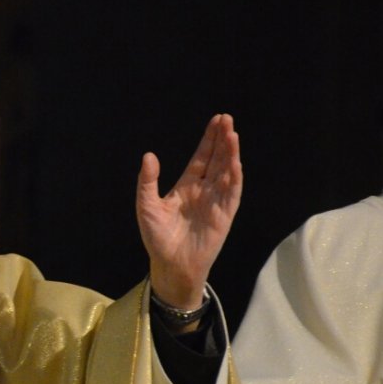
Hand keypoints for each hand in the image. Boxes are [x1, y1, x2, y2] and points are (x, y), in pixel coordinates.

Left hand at [136, 113, 240, 312]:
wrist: (170, 264)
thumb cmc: (158, 237)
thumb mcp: (147, 206)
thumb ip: (148, 181)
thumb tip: (149, 155)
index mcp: (186, 186)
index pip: (201, 157)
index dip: (209, 140)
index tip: (217, 120)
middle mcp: (204, 191)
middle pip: (216, 160)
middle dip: (222, 140)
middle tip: (227, 119)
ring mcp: (216, 202)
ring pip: (226, 172)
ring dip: (230, 154)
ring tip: (233, 133)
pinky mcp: (224, 216)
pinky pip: (232, 193)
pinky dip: (234, 178)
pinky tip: (235, 163)